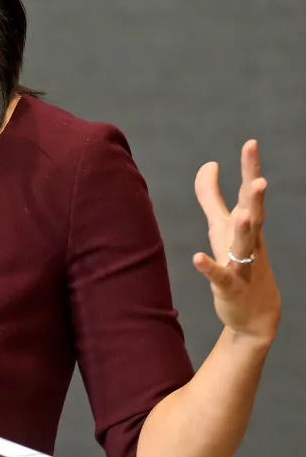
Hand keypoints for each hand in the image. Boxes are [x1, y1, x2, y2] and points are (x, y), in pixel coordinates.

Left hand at [193, 140, 280, 344]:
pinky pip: (220, 277)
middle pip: (253, 216)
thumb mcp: (222, 226)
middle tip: (259, 179)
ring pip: (244, 246)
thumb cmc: (239, 262)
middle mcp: (247, 242)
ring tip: (241, 215)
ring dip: (243, 231)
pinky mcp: (229, 288)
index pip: (248, 194)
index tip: (251, 143)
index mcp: (246, 225)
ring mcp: (241, 265)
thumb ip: (212, 197)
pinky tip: (198, 258)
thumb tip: (209, 164)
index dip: (249, 170)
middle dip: (255, 198)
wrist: (254, 313)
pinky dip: (210, 267)